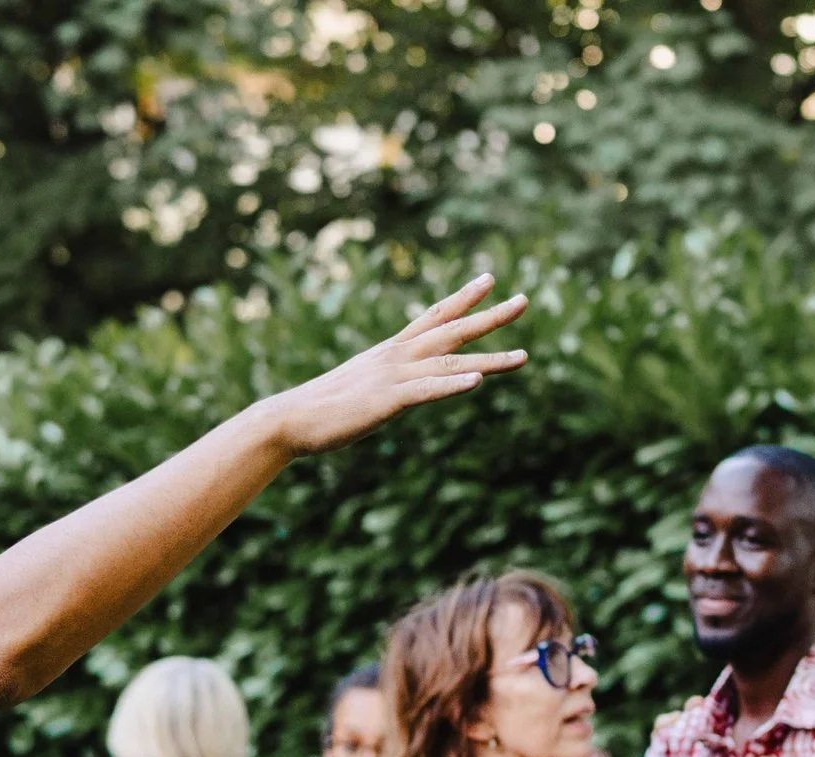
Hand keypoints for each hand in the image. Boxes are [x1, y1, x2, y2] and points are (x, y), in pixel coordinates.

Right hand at [257, 276, 528, 456]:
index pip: (433, 316)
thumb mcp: (362, 388)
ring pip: (450, 363)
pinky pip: (426, 391)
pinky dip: (452, 386)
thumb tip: (396, 388)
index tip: (489, 279)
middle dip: (490, 316)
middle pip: (452, 330)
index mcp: (390, 352)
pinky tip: (477, 383)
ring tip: (523, 357)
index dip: (462, 297)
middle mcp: (396, 357)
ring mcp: (393, 377)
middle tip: (525, 300)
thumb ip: (385, 383)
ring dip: (489, 360)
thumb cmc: (322, 408)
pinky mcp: (386, 401)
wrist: (289, 419)